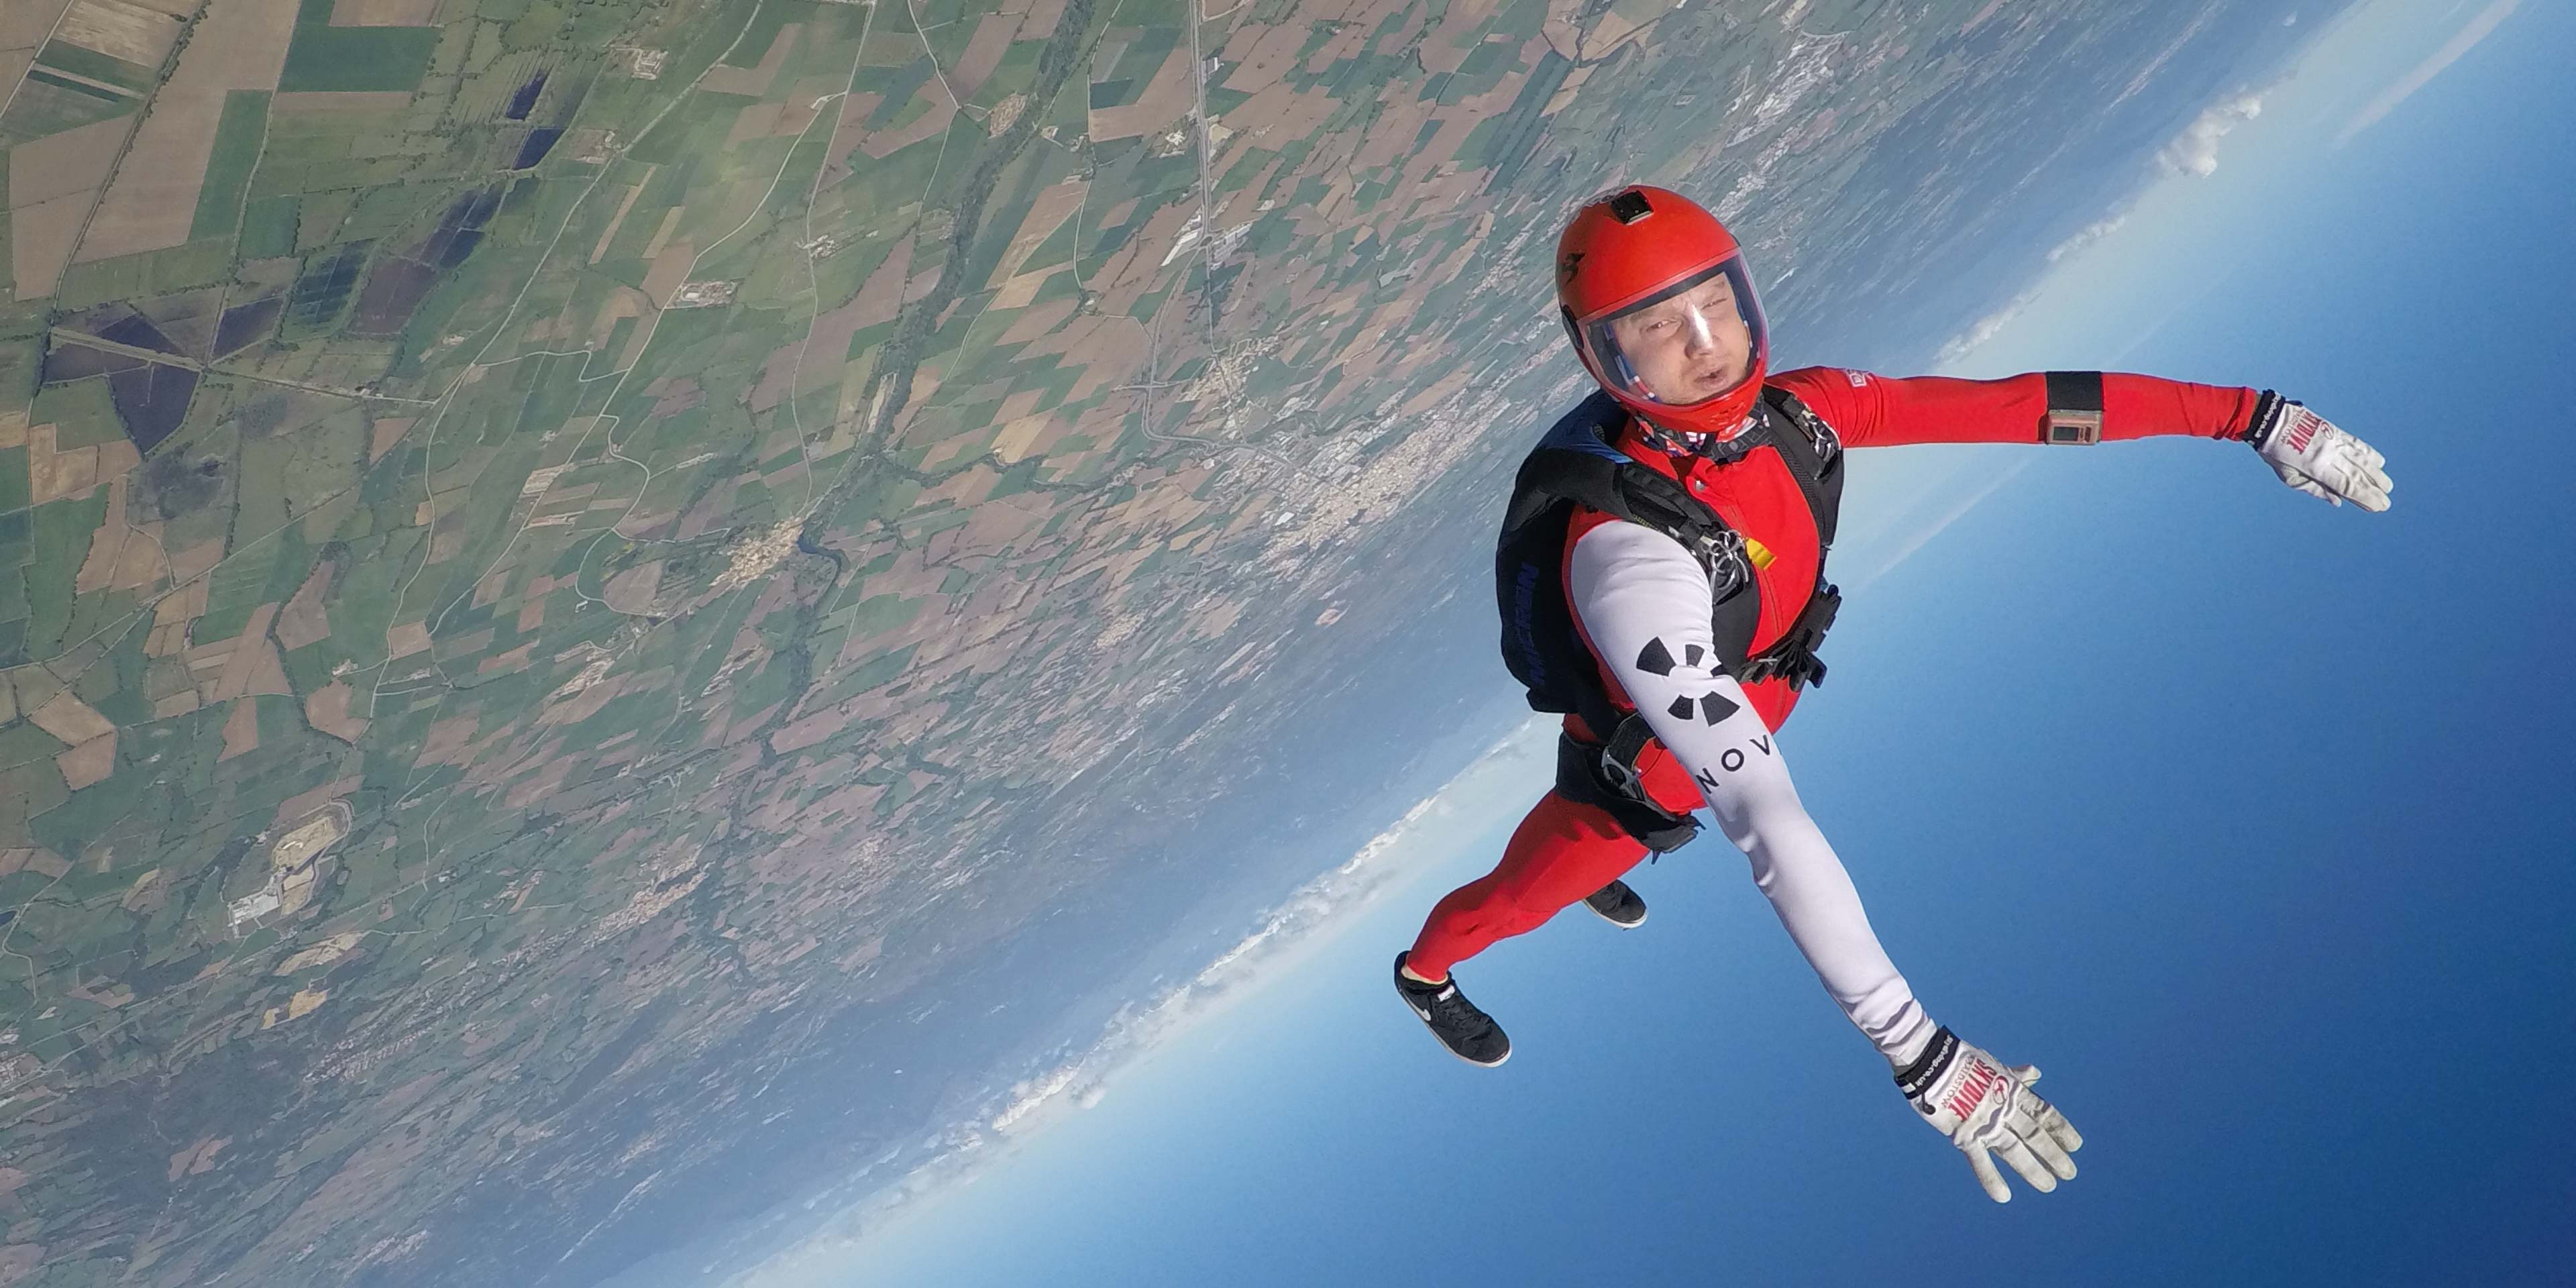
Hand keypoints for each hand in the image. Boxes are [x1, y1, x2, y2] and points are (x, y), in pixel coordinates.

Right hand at [1894, 1026, 2082, 1202]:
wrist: (1930, 1060)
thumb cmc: (1960, 1059)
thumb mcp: (1994, 1064)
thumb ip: (2015, 1075)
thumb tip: (2036, 1073)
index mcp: (2011, 1090)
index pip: (2043, 1113)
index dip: (2061, 1129)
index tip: (2076, 1145)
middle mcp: (2004, 1108)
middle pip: (2035, 1134)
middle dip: (2053, 1154)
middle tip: (2070, 1173)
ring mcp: (1985, 1122)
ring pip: (2014, 1150)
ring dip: (2032, 1169)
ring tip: (2049, 1186)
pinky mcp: (1964, 1133)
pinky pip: (1979, 1159)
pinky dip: (1990, 1178)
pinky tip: (2003, 1196)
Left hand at [2247, 392, 2391, 510]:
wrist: (2270, 420)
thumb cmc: (2275, 452)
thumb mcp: (2289, 477)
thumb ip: (2315, 489)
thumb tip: (2339, 501)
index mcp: (2316, 466)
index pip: (2347, 486)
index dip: (2365, 497)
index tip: (2379, 507)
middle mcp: (2329, 453)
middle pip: (2358, 474)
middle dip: (2374, 489)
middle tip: (2386, 502)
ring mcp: (2334, 440)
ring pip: (2362, 459)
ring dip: (2377, 474)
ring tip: (2387, 486)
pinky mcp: (2334, 430)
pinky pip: (2357, 443)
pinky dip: (2370, 452)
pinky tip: (2380, 461)